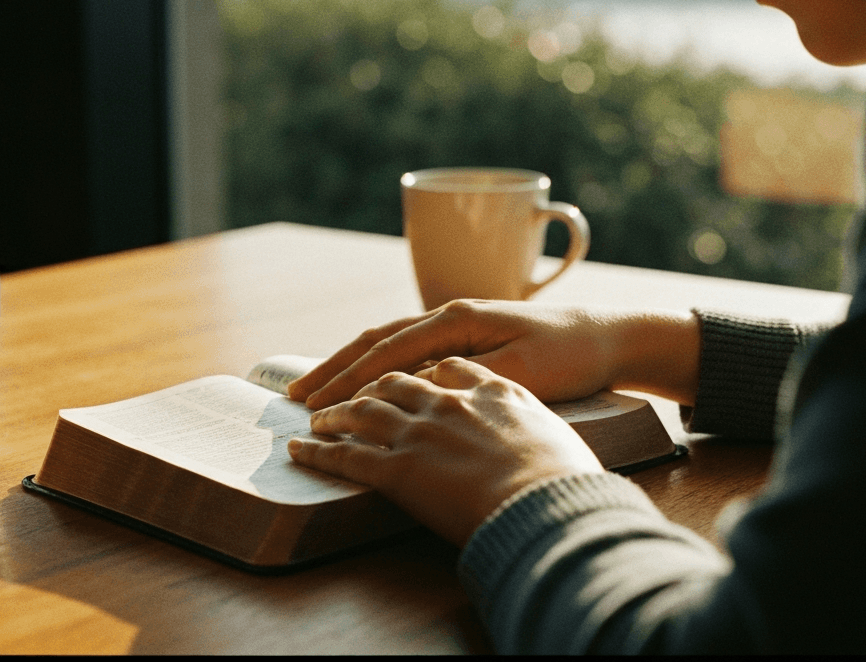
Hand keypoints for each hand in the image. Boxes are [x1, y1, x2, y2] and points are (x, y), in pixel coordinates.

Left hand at [286, 357, 604, 545]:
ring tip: (313, 413)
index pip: (440, 364)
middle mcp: (448, 400)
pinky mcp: (399, 469)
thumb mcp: (553, 427)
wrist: (553, 501)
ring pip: (362, 410)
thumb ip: (525, 420)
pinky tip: (299, 450)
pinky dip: (317, 451)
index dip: (415, 369)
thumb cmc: (566, 475)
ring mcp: (421, 431)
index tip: (400, 374)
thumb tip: (520, 436)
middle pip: (392, 377)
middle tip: (338, 387)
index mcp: (488, 386)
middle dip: (359, 379)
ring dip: (332, 410)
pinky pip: (345, 456)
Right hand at [288, 299, 700, 409]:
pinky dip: (381, 367)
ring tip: (318, 392)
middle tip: (296, 400)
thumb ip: (466, 381)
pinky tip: (368, 386)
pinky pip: (412, 351)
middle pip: (377, 340)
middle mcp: (452, 315)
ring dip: (352, 366)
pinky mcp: (471, 338)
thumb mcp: (521, 374)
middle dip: (334, 369)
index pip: (386, 348)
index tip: (313, 402)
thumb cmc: (572, 356)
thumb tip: (416, 391)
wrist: (612, 337)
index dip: (344, 376)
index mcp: (458, 319)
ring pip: (391, 344)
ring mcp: (460, 324)